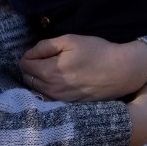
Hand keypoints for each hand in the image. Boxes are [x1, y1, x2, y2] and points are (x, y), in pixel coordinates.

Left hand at [19, 35, 146, 101]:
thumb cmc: (97, 52)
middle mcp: (53, 90)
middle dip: (30, 68)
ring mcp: (61, 100)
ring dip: (38, 80)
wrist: (122, 71)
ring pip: (37, 90)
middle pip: (28, 79)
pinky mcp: (70, 105)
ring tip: (50, 69)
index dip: (28, 56)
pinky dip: (48, 90)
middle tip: (42, 59)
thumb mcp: (70, 40)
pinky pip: (50, 98)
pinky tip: (58, 81)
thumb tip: (29, 54)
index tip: (37, 52)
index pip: (25, 65)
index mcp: (50, 72)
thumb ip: (45, 46)